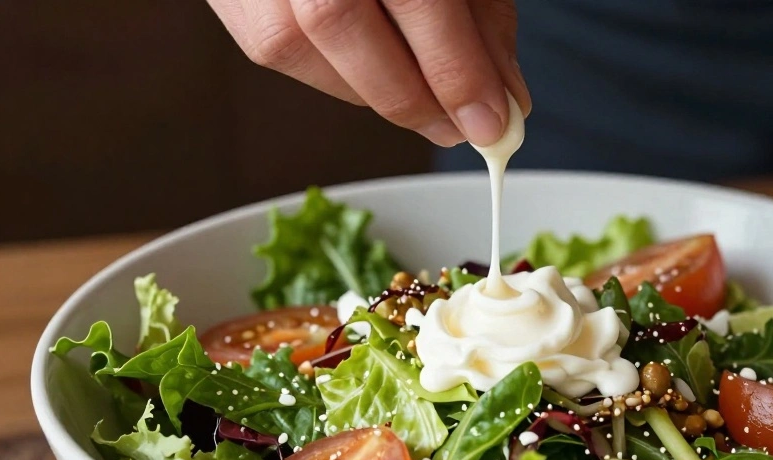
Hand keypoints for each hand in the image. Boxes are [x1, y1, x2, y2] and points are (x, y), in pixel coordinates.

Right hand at [206, 0, 530, 146]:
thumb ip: (481, 16)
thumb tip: (501, 98)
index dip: (453, 68)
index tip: (490, 122)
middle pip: (335, 19)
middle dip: (407, 94)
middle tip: (456, 128)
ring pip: (292, 43)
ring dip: (368, 91)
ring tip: (420, 102)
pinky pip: (270, 45)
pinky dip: (332, 74)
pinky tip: (371, 72)